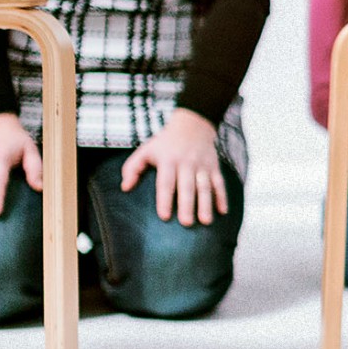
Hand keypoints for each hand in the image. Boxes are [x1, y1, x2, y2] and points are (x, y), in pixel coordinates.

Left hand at [119, 108, 228, 225]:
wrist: (192, 125)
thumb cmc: (165, 142)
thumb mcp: (146, 150)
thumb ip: (132, 168)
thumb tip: (125, 187)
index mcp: (168, 160)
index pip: (166, 182)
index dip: (165, 199)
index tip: (164, 216)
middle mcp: (187, 163)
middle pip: (187, 187)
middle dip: (187, 205)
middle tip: (186, 223)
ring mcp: (202, 165)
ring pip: (205, 186)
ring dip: (206, 204)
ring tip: (206, 221)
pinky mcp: (214, 167)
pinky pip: (219, 183)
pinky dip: (222, 197)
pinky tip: (222, 211)